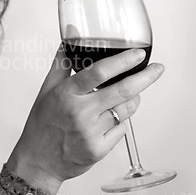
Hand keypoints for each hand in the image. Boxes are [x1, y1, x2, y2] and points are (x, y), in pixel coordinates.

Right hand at [6, 46, 164, 194]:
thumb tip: (71, 34)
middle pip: (122, 91)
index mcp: (67, 94)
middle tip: (157, 69)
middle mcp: (80, 112)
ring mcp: (91, 132)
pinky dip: (120, 121)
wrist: (38, 160)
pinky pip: (122, 129)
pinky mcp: (99, 149)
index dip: (122, 61)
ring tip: (129, 95)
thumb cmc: (42, 124)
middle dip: (145, 77)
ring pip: (125, 110)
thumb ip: (62, 62)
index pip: (99, 72)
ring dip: (133, 99)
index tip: (137, 54)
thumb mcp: (46, 90)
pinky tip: (109, 119)